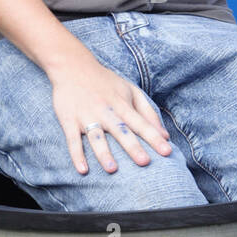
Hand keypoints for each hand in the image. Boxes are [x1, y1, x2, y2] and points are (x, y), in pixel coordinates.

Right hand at [47, 51, 171, 174]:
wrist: (72, 66)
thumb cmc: (105, 82)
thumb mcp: (130, 90)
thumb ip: (148, 112)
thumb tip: (165, 135)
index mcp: (122, 105)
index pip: (142, 124)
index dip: (154, 137)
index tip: (167, 152)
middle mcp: (106, 111)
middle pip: (121, 131)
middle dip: (133, 147)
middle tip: (144, 162)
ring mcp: (86, 116)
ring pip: (96, 137)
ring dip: (104, 153)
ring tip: (112, 169)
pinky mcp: (69, 120)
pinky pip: (72, 140)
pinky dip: (77, 155)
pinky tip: (83, 170)